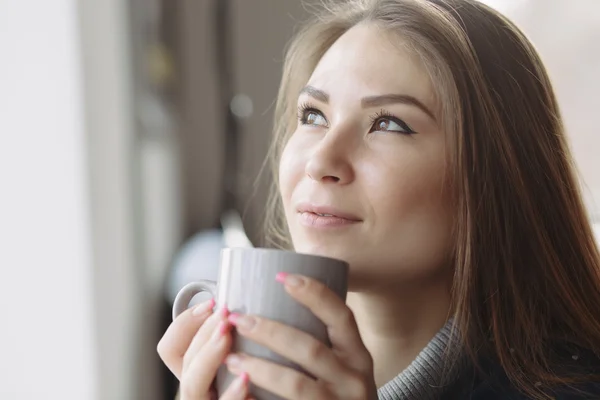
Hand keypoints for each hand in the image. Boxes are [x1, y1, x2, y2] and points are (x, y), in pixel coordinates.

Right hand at [157, 299, 250, 399]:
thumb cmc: (260, 390)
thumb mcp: (240, 359)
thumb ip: (232, 340)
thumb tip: (240, 308)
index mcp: (197, 374)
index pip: (170, 347)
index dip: (185, 322)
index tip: (213, 302)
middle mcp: (196, 392)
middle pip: (182, 360)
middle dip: (202, 332)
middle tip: (225, 315)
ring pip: (192, 385)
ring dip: (208, 357)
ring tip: (227, 338)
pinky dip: (231, 395)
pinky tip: (245, 380)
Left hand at [223, 273, 377, 399]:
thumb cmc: (342, 395)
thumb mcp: (345, 367)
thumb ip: (323, 343)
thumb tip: (278, 300)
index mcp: (358, 355)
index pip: (341, 316)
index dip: (315, 294)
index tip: (282, 277)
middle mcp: (353, 380)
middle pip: (310, 349)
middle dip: (270, 332)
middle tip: (239, 319)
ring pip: (296, 384)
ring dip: (260, 369)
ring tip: (232, 358)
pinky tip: (242, 394)